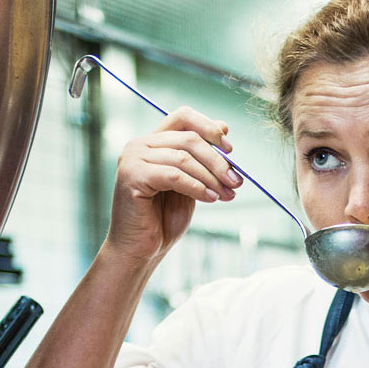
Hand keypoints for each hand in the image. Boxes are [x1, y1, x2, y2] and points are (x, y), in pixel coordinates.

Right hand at [104, 107, 242, 262]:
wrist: (140, 250)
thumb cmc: (163, 220)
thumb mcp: (190, 185)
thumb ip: (201, 160)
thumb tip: (224, 128)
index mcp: (153, 142)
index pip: (183, 117)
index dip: (209, 128)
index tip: (230, 150)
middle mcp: (140, 145)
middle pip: (188, 138)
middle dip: (217, 161)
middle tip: (236, 181)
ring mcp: (133, 159)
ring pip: (184, 158)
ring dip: (211, 177)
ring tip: (226, 194)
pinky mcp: (132, 177)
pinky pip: (174, 175)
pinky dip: (197, 187)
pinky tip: (210, 199)